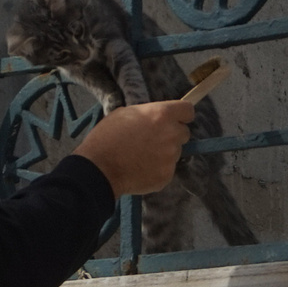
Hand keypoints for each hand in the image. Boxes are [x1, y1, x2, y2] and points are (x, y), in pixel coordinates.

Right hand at [73, 100, 195, 198]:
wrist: (98, 169)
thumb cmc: (107, 137)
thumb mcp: (124, 114)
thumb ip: (147, 114)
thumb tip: (155, 119)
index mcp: (161, 115)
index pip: (188, 110)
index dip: (181, 115)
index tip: (174, 119)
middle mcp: (171, 134)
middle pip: (183, 133)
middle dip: (171, 135)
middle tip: (152, 140)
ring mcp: (171, 157)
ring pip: (175, 153)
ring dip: (164, 153)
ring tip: (141, 157)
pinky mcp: (167, 176)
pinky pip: (167, 170)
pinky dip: (157, 170)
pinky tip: (140, 170)